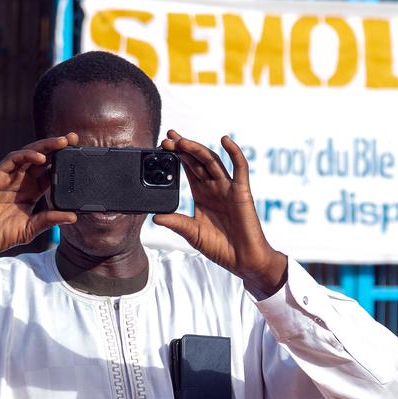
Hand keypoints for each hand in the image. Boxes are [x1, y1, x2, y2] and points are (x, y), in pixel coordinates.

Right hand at [0, 134, 78, 277]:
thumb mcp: (30, 228)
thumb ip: (50, 220)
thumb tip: (73, 216)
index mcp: (31, 191)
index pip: (50, 172)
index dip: (64, 163)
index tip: (80, 156)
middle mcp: (20, 181)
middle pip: (42, 159)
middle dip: (58, 147)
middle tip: (74, 139)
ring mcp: (7, 177)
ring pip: (28, 154)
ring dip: (45, 146)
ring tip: (62, 142)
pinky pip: (12, 160)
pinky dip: (27, 155)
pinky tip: (41, 157)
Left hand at [152, 130, 286, 298]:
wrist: (243, 260)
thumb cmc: (220, 247)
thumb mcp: (192, 233)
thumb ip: (176, 223)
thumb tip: (155, 217)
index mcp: (201, 194)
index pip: (187, 169)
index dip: (176, 156)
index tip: (162, 146)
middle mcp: (214, 187)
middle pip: (197, 161)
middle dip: (182, 148)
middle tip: (167, 138)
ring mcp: (228, 187)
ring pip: (212, 161)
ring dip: (197, 149)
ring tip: (182, 140)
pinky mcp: (242, 192)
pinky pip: (240, 168)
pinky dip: (234, 152)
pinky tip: (224, 140)